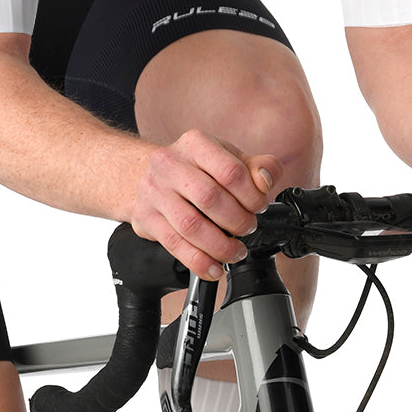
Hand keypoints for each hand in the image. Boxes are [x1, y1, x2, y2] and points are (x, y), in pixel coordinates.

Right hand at [129, 130, 281, 280]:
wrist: (148, 174)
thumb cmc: (195, 168)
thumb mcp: (227, 158)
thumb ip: (257, 166)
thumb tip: (266, 179)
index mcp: (196, 144)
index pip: (230, 171)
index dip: (252, 195)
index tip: (259, 207)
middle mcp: (170, 163)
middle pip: (210, 198)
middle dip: (237, 221)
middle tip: (247, 228)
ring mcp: (154, 190)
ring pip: (191, 226)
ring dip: (220, 246)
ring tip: (235, 251)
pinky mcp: (145, 217)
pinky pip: (174, 245)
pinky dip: (199, 262)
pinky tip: (214, 267)